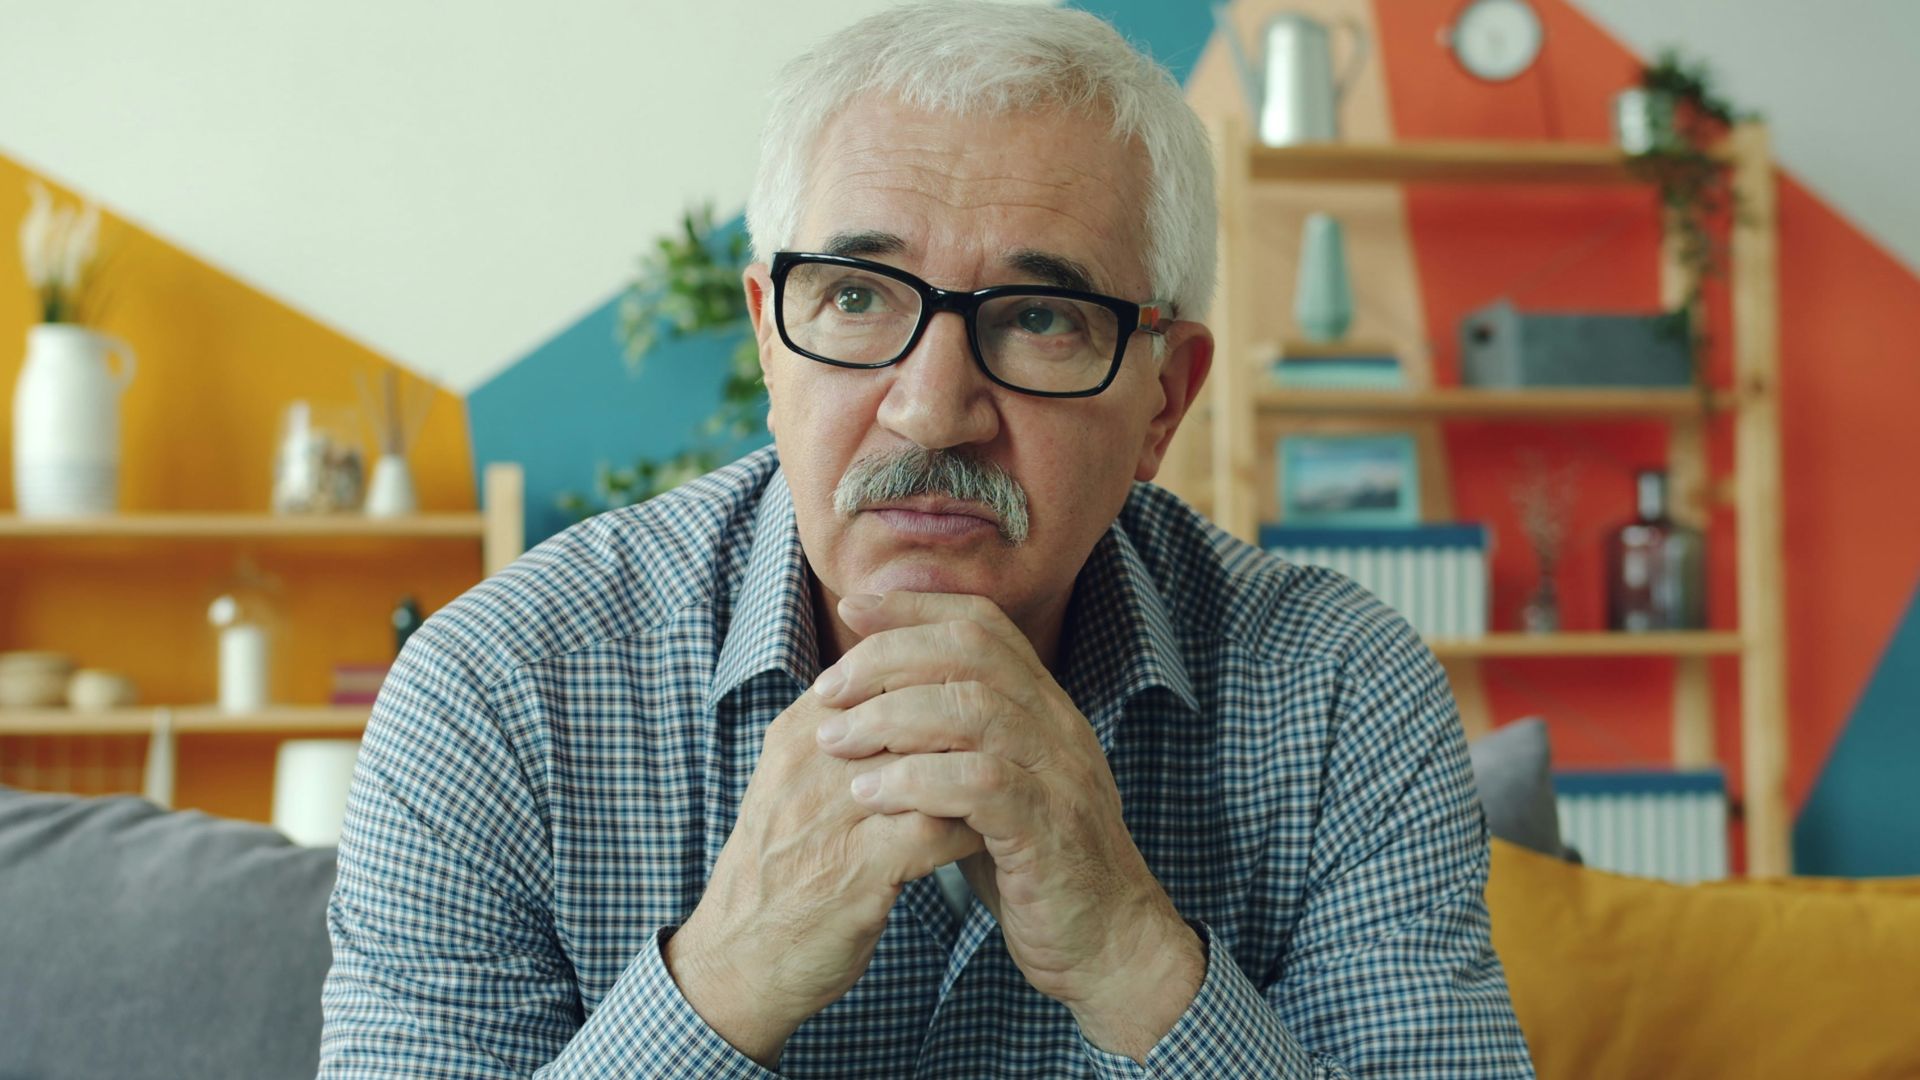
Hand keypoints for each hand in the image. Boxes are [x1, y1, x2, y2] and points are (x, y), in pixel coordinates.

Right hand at [666, 680, 985, 1065]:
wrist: (737, 960)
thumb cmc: (784, 867)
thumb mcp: (799, 783)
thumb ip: (847, 734)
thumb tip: (910, 688)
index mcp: (801, 731)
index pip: (885, 666)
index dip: (947, 676)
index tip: (991, 698)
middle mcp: (812, 761)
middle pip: (914, 701)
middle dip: (974, 716)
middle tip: (1016, 737)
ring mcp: (831, 813)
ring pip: (931, 757)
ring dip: (980, 768)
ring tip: (1012, 782)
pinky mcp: (855, 869)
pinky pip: (936, 828)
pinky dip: (972, 828)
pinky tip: (993, 835)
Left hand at [811, 591, 1203, 1046]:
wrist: (1106, 944)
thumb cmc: (1032, 865)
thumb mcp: (990, 788)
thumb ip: (948, 743)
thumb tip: (873, 702)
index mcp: (1043, 707)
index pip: (982, 623)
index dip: (915, 606)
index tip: (852, 605)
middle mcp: (1058, 726)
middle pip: (973, 651)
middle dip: (889, 657)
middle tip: (827, 690)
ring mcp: (1060, 775)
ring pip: (975, 709)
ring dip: (892, 718)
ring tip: (836, 743)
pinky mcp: (1049, 830)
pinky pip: (980, 784)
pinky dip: (917, 780)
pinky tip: (871, 794)